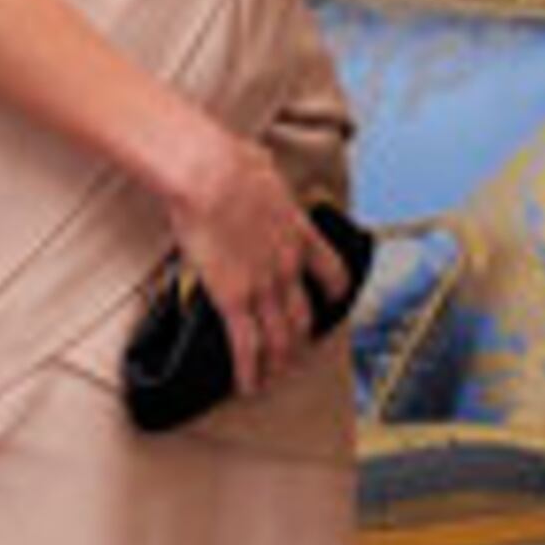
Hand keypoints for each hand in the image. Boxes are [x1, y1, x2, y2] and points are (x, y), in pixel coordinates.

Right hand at [160, 126, 344, 398]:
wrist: (209, 174)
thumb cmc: (227, 161)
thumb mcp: (258, 163)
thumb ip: (262, 172)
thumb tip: (254, 158)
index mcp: (298, 232)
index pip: (330, 270)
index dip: (334, 289)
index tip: (333, 298)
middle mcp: (288, 265)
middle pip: (303, 314)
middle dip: (302, 338)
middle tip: (299, 353)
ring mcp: (264, 286)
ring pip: (280, 337)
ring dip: (279, 362)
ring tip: (275, 379)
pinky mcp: (235, 299)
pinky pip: (247, 345)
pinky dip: (250, 371)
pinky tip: (249, 386)